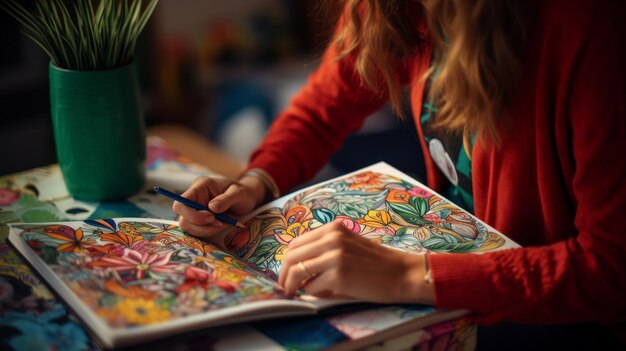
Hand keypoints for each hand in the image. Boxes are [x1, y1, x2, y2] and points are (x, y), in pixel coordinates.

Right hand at [173, 175, 265, 237]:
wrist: (248, 199)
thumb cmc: (243, 193)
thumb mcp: (239, 193)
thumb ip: (226, 199)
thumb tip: (212, 208)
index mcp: (200, 186)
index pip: (181, 202)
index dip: (191, 214)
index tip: (211, 217)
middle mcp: (194, 198)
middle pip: (183, 218)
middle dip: (201, 225)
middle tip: (221, 222)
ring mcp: (196, 210)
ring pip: (190, 228)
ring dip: (207, 230)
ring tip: (225, 223)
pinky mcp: (200, 220)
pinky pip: (198, 231)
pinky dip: (211, 232)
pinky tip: (223, 225)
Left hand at [278, 221, 434, 303]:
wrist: (401, 274)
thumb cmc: (375, 264)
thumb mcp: (347, 246)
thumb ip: (324, 250)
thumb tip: (296, 268)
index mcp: (333, 229)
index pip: (296, 242)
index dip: (287, 260)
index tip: (286, 273)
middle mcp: (332, 238)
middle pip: (292, 256)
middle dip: (284, 274)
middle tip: (285, 287)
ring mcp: (335, 255)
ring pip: (297, 271)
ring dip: (292, 285)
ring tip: (294, 292)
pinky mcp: (338, 275)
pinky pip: (312, 286)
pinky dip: (311, 293)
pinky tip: (319, 294)